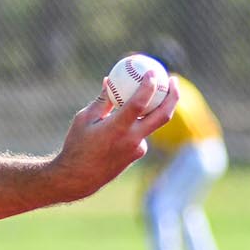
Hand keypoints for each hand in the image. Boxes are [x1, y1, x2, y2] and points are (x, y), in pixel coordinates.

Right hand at [47, 73, 175, 202]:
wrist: (79, 177)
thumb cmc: (76, 145)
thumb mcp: (83, 119)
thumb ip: (101, 101)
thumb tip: (110, 80)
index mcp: (117, 128)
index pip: (140, 103)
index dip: (149, 86)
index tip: (152, 72)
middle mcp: (132, 138)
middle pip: (163, 115)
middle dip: (173, 95)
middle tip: (172, 80)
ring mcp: (138, 148)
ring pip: (150, 123)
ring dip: (151, 109)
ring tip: (149, 95)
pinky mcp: (138, 153)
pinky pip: (141, 133)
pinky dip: (136, 124)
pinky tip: (124, 123)